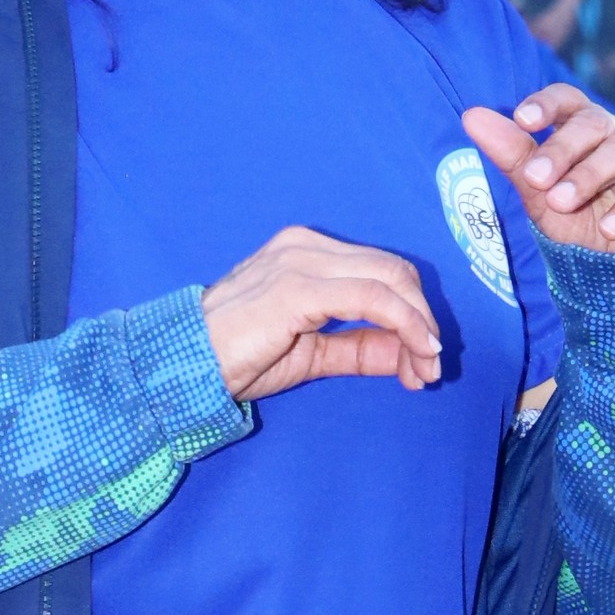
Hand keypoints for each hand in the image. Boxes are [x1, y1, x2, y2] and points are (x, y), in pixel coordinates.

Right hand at [201, 227, 443, 401]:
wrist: (184, 365)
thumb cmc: (236, 358)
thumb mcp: (311, 354)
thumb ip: (359, 349)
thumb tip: (409, 355)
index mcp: (306, 252)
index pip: (380, 270)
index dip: (414, 313)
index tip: (424, 358)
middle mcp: (306, 246)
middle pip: (394, 271)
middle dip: (423, 321)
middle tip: (431, 367)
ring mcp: (303, 261)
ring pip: (391, 281)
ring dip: (419, 327)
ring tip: (425, 369)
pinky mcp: (300, 286)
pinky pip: (372, 299)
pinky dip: (404, 326)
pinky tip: (414, 353)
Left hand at [462, 90, 614, 257]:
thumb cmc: (584, 219)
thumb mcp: (541, 195)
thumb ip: (511, 156)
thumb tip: (471, 115)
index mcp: (586, 128)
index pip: (569, 99)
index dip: (547, 104)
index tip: (523, 120)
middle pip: (593, 123)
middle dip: (561, 149)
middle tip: (535, 179)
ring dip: (589, 176)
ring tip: (562, 203)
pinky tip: (610, 228)